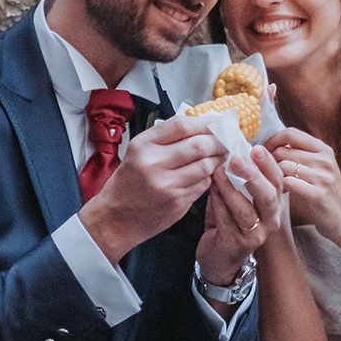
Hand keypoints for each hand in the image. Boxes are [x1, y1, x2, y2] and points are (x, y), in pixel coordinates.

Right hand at [79, 115, 224, 263]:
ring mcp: (167, 185)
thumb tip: (200, 124)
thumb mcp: (137, 152)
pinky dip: (208, 177)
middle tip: (224, 140)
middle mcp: (154, 164)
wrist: (115, 218)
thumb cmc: (127, 184)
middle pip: (199, 145)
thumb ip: (165, 137)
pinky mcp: (177, 203)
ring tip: (219, 156)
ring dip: (217, 159)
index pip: (182, 125)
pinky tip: (206, 174)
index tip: (215, 122)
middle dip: (218, 141)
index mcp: (143, 146)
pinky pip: (203, 184)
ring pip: (206, 165)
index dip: (204, 122)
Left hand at [197, 144, 286, 286]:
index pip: (278, 182)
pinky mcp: (236, 245)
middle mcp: (269, 221)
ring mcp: (254, 236)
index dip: (269, 165)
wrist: (218, 260)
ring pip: (246, 210)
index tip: (256, 147)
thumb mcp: (237, 198)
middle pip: (269, 197)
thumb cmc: (227, 223)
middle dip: (254, 175)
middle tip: (238, 158)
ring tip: (218, 172)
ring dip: (231, 189)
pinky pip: (227, 221)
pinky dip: (218, 203)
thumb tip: (229, 148)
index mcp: (272, 206)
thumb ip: (237, 178)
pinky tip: (210, 190)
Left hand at [264, 128, 340, 243]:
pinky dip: (280, 188)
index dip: (271, 141)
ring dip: (274, 176)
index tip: (264, 153)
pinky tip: (283, 193)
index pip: (290, 133)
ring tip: (276, 184)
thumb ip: (301, 154)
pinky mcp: (318, 194)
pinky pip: (288, 183)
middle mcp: (324, 159)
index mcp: (323, 149)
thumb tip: (271, 144)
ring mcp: (322, 176)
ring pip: (283, 166)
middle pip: (282, 150)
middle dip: (268, 162)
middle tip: (266, 173)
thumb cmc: (326, 193)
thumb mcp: (319, 167)